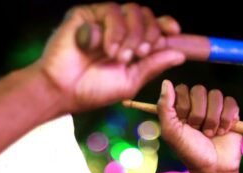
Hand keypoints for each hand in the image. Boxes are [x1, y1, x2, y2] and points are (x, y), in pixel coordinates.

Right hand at [37, 3, 184, 112]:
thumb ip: (153, 66)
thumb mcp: (130, 81)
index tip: (174, 30)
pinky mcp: (85, 14)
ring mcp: (100, 20)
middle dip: (149, 33)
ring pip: (131, 10)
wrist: (62, 91)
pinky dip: (114, 30)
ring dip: (131, 34)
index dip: (165, 25)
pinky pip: (110, 10)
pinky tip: (106, 48)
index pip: (152, 26)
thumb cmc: (93, 90)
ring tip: (119, 56)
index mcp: (129, 44)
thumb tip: (179, 54)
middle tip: (139, 53)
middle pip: (145, 14)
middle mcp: (116, 29)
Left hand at [157, 80, 241, 172]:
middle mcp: (198, 105)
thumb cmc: (190, 152)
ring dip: (212, 119)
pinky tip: (223, 131)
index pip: (182, 89)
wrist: (214, 167)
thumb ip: (164, 107)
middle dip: (198, 114)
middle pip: (199, 90)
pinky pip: (230, 102)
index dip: (184, 106)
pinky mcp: (231, 112)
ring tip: (211, 134)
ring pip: (216, 95)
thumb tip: (166, 82)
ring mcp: (215, 107)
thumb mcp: (171, 132)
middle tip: (199, 131)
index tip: (184, 124)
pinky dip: (226, 119)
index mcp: (181, 108)